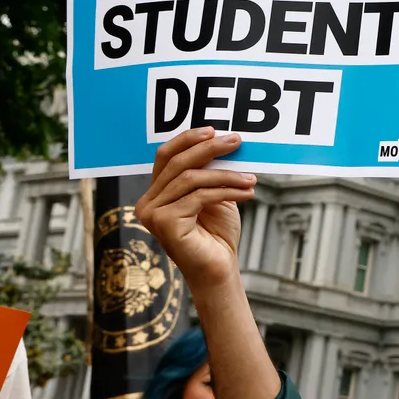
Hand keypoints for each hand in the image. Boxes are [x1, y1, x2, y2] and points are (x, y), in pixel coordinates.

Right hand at [135, 127, 255, 292]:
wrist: (219, 268)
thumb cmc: (217, 234)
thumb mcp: (215, 195)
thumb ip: (211, 172)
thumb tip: (225, 141)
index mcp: (156, 193)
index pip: (166, 156)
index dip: (187, 139)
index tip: (213, 130)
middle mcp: (147, 202)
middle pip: (177, 163)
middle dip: (209, 149)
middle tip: (236, 141)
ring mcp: (152, 214)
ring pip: (191, 178)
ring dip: (226, 174)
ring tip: (251, 178)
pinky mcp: (165, 224)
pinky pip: (200, 196)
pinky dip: (227, 190)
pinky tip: (248, 192)